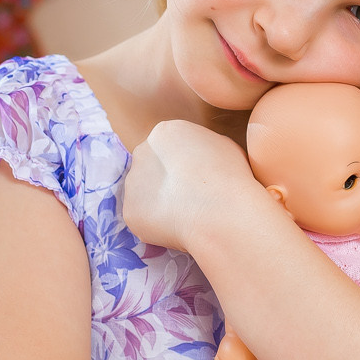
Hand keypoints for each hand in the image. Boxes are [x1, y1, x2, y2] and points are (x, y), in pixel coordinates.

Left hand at [120, 119, 264, 253]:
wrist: (220, 211)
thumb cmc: (230, 176)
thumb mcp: (223, 146)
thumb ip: (202, 147)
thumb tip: (199, 158)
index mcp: (165, 132)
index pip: (167, 146)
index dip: (183, 164)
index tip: (196, 179)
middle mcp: (142, 152)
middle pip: (150, 167)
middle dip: (165, 181)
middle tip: (188, 198)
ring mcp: (132, 183)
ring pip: (143, 193)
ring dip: (159, 203)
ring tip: (185, 216)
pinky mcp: (129, 211)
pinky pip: (142, 218)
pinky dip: (156, 224)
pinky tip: (177, 227)